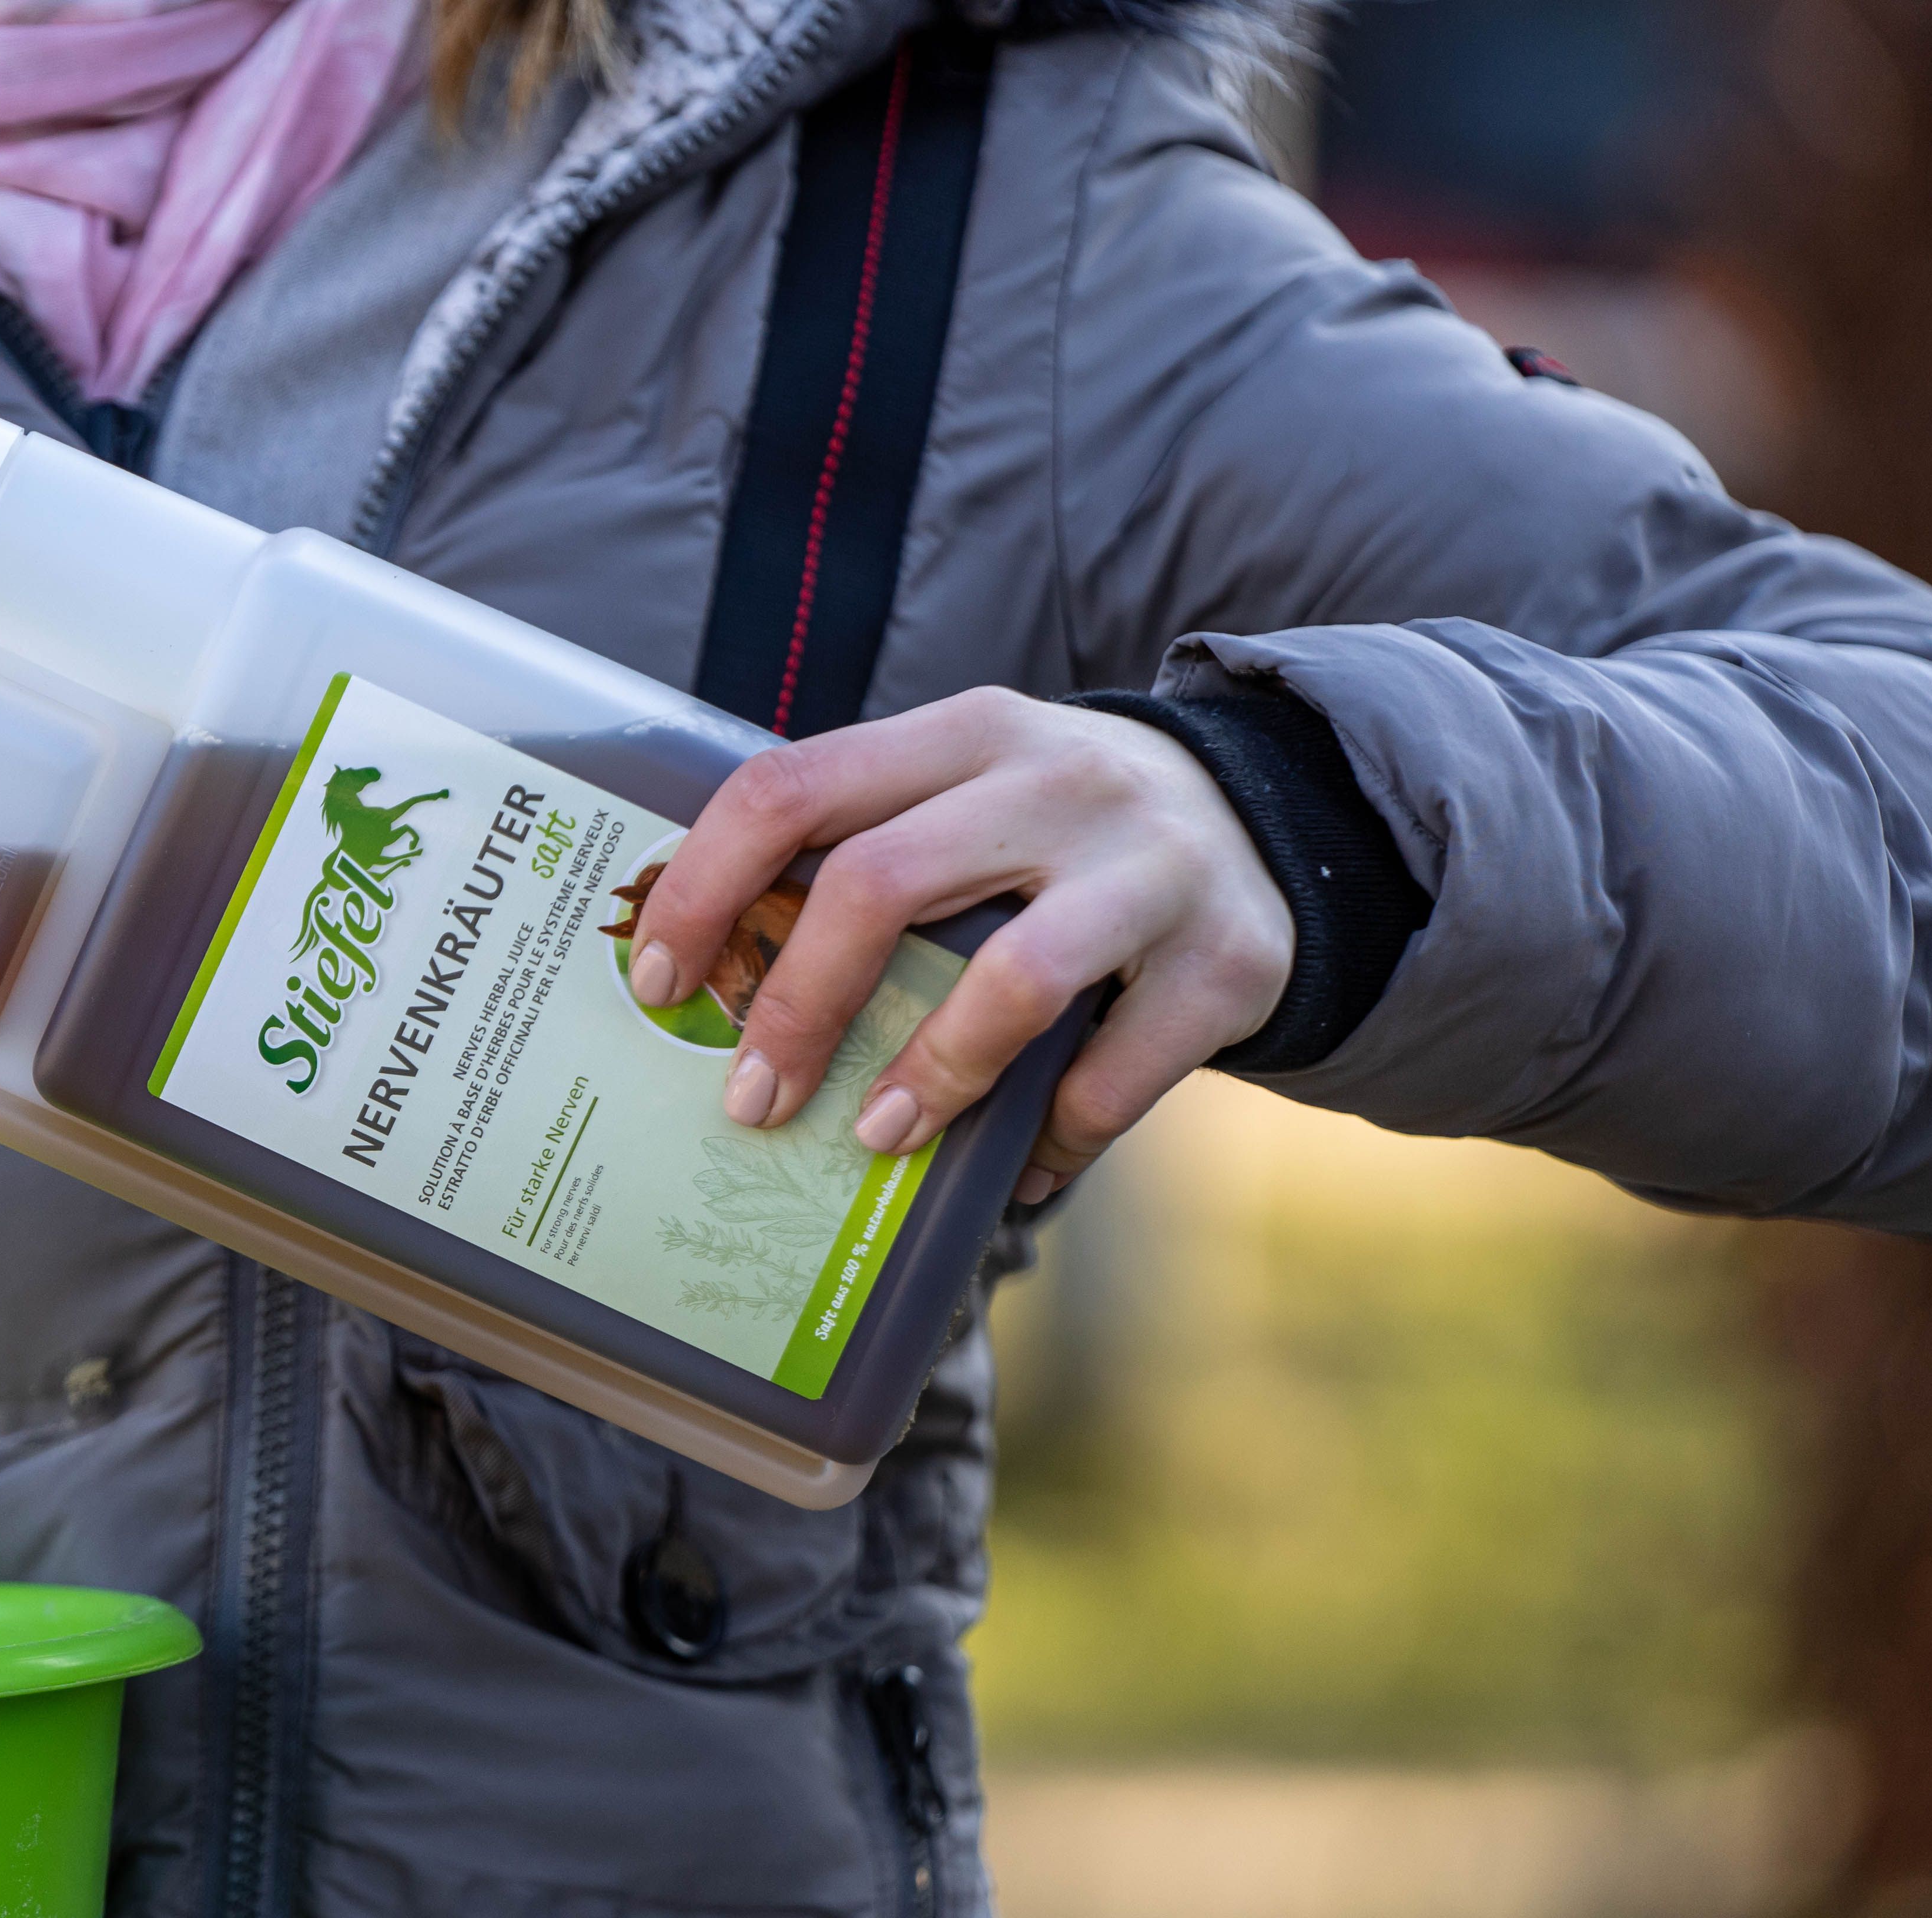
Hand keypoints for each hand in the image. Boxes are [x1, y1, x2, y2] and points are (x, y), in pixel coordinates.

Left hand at [627, 687, 1291, 1200]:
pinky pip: (1115, 1075)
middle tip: (752, 1099)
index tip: (658, 983)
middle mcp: (1057, 779)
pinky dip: (1051, 1139)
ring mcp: (1151, 868)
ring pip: (1010, 979)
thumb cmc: (1060, 839)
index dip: (706, 888)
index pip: (792, 786)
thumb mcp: (969, 800)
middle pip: (880, 882)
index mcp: (966, 735)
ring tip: (876, 1140)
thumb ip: (867, 852)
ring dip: (928, 1076)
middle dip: (796, 1006)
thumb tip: (716, 989)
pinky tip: (1015, 1168)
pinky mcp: (1228, 961)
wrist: (1273, 825)